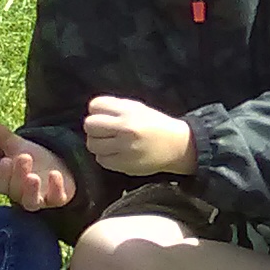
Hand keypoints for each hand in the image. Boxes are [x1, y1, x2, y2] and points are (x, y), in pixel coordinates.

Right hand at [0, 121, 77, 211]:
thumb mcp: (20, 146)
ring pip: (31, 202)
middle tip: (25, 157)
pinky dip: (56, 189)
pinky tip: (55, 174)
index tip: (7, 159)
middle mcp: (23, 195)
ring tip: (33, 176)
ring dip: (31, 190)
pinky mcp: (58, 199)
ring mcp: (41, 200)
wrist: (60, 163)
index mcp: (10, 184)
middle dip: (18, 175)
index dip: (3, 174)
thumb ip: (4, 137)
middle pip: (16, 191)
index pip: (1, 185)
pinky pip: (56, 199)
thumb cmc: (35, 158)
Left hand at [82, 95, 196, 176]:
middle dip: (95, 128)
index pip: (95, 105)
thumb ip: (116, 108)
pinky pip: (101, 159)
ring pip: (92, 144)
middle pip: (90, 125)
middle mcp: (126, 128)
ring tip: (111, 144)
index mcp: (129, 111)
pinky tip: (116, 154)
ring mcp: (125, 147)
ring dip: (99, 144)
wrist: (179, 146)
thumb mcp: (139, 109)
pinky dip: (106, 157)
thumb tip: (93, 113)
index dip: (97, 111)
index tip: (105, 117)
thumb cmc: (157, 126)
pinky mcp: (125, 163)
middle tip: (106, 132)